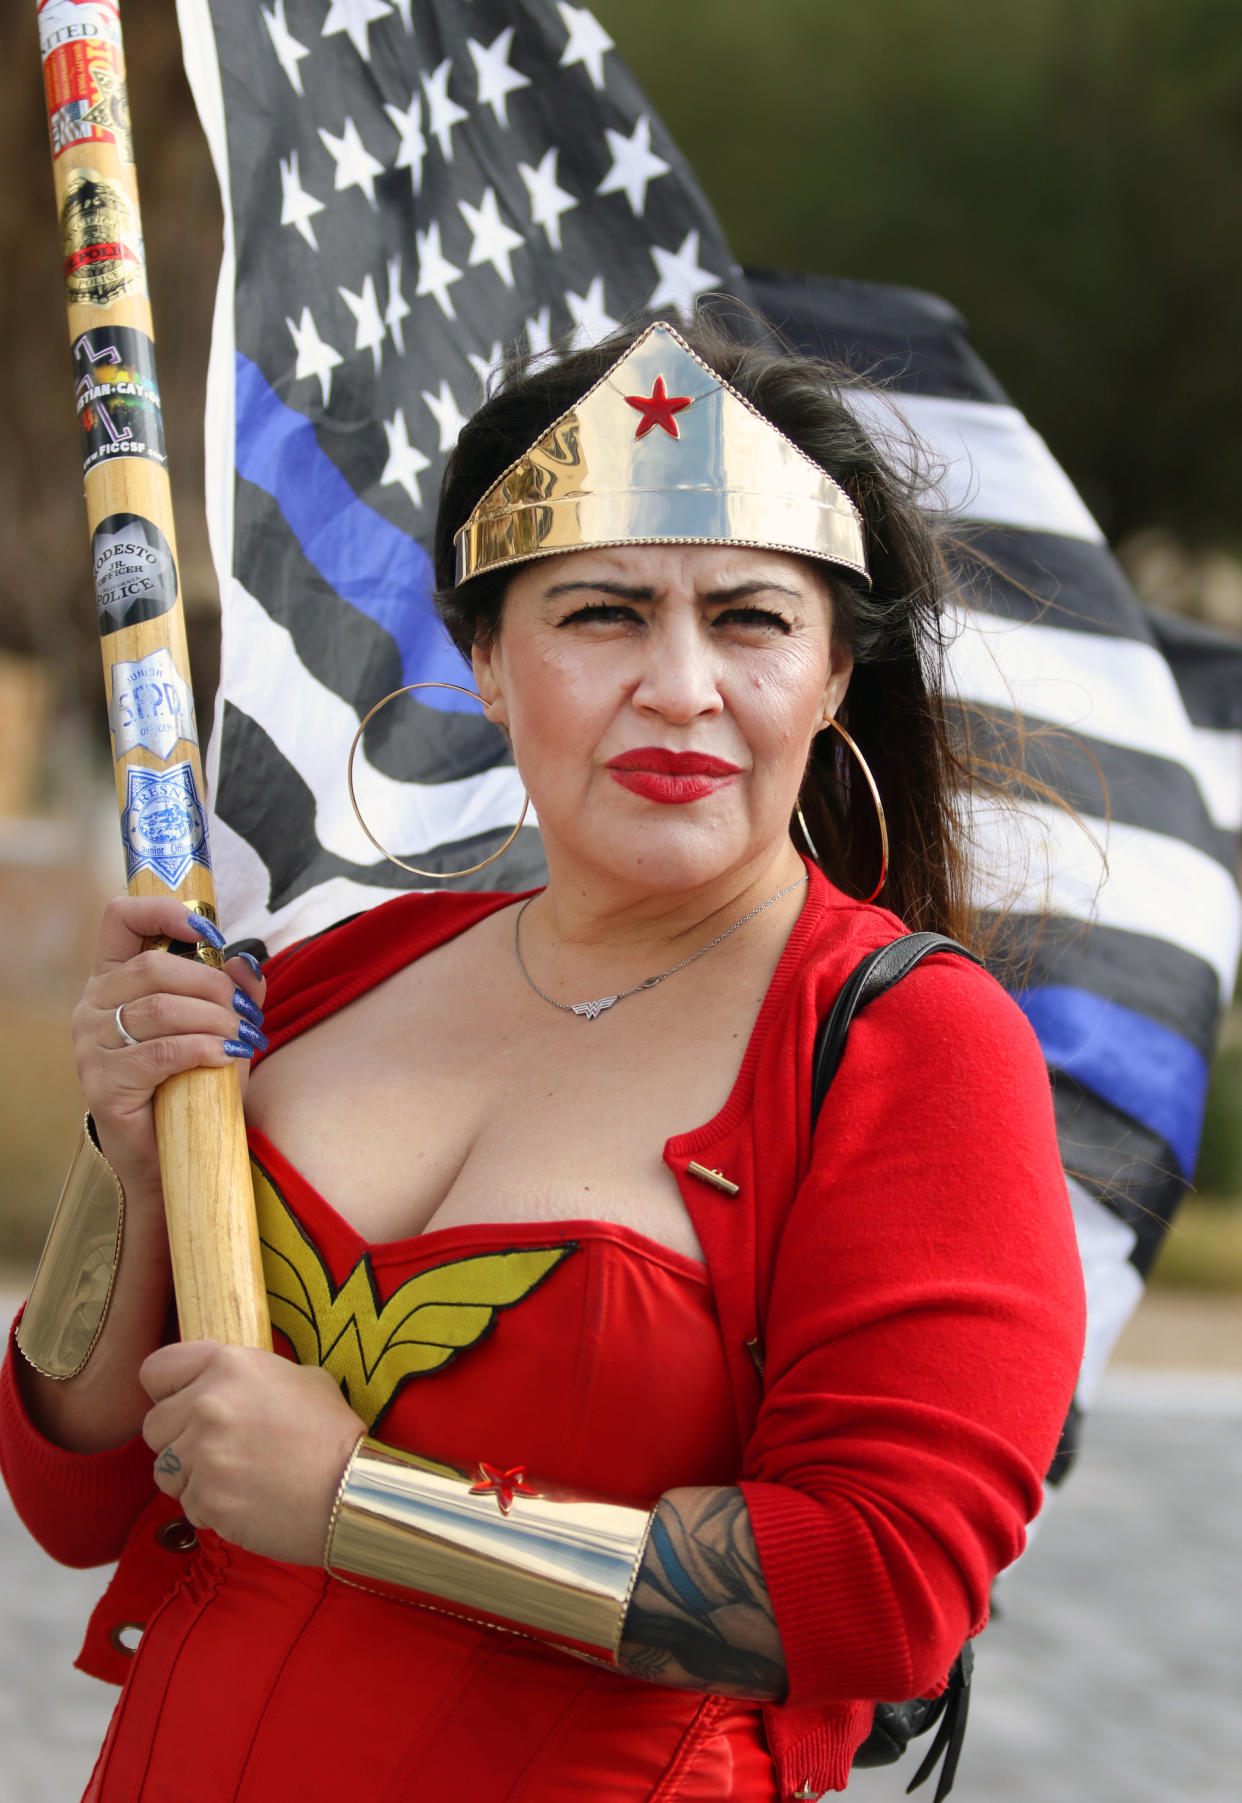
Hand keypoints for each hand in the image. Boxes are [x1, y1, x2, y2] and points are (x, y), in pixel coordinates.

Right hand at [72, 895, 267, 1195]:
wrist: (171, 1157)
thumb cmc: (193, 1085)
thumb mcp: (221, 1029)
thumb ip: (235, 993)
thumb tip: (248, 961)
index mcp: (114, 979)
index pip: (120, 919)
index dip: (162, 911)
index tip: (208, 931)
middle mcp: (93, 1007)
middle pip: (152, 968)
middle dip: (211, 984)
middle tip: (244, 1011)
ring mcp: (92, 1047)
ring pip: (159, 1009)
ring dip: (213, 1019)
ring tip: (243, 1037)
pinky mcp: (104, 1085)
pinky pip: (160, 1053)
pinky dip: (203, 1049)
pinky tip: (226, 1056)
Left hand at [141, 1342, 364, 1565]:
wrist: (350, 1489)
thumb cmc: (330, 1432)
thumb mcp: (299, 1377)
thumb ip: (248, 1376)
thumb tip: (224, 1384)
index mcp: (227, 1364)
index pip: (156, 1370)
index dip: (168, 1389)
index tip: (183, 1403)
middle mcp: (207, 1403)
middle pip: (154, 1425)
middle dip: (178, 1439)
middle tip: (217, 1448)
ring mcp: (202, 1453)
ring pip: (164, 1469)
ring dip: (189, 1476)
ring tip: (234, 1476)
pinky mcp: (205, 1498)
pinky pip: (186, 1503)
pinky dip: (208, 1507)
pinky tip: (244, 1500)